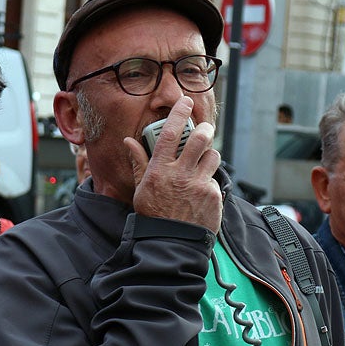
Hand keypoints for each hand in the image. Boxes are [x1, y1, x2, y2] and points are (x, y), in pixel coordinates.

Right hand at [125, 96, 222, 232]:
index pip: (169, 134)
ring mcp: (199, 185)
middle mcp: (180, 175)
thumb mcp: (141, 189)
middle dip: (205, 129)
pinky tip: (201, 194)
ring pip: (213, 156)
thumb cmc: (154, 216)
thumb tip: (128, 141)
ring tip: (202, 165)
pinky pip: (215, 180)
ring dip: (209, 156)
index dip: (178, 114)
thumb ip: (139, 162)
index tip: (185, 101)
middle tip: (205, 129)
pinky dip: (210, 183)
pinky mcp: (214, 196)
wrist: (171, 244)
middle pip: (200, 139)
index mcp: (160, 171)